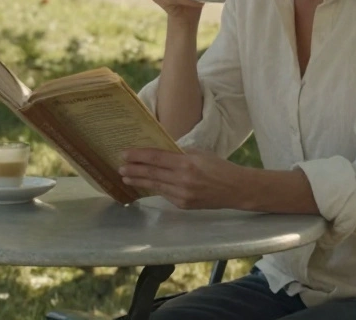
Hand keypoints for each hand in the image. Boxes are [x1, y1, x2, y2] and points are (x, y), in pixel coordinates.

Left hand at [119, 148, 242, 209]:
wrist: (236, 189)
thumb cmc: (219, 167)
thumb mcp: (199, 153)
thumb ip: (179, 153)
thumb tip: (159, 151)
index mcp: (187, 163)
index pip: (156, 158)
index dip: (138, 156)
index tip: (124, 153)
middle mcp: (183, 180)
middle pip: (152, 173)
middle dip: (133, 169)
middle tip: (119, 166)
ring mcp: (183, 195)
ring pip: (155, 186)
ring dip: (139, 181)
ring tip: (126, 176)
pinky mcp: (184, 205)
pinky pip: (165, 194)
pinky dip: (154, 189)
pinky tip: (144, 185)